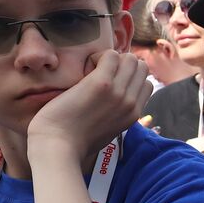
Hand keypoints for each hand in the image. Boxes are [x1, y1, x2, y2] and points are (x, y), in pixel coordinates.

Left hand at [27, 50, 150, 160]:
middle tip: (101, 74)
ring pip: (130, 58)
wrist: (58, 147)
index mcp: (133, 114)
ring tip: (93, 71)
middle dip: (123, 65)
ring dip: (111, 59)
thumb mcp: (107, 132)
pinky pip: (111, 55)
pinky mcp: (101, 83)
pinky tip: (85, 70)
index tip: (111, 82)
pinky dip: (97, 57)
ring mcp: (118, 92)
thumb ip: (117, 117)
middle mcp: (131, 102)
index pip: (146, 83)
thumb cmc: (75, 143)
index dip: (130, 78)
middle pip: (141, 67)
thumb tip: (113, 108)